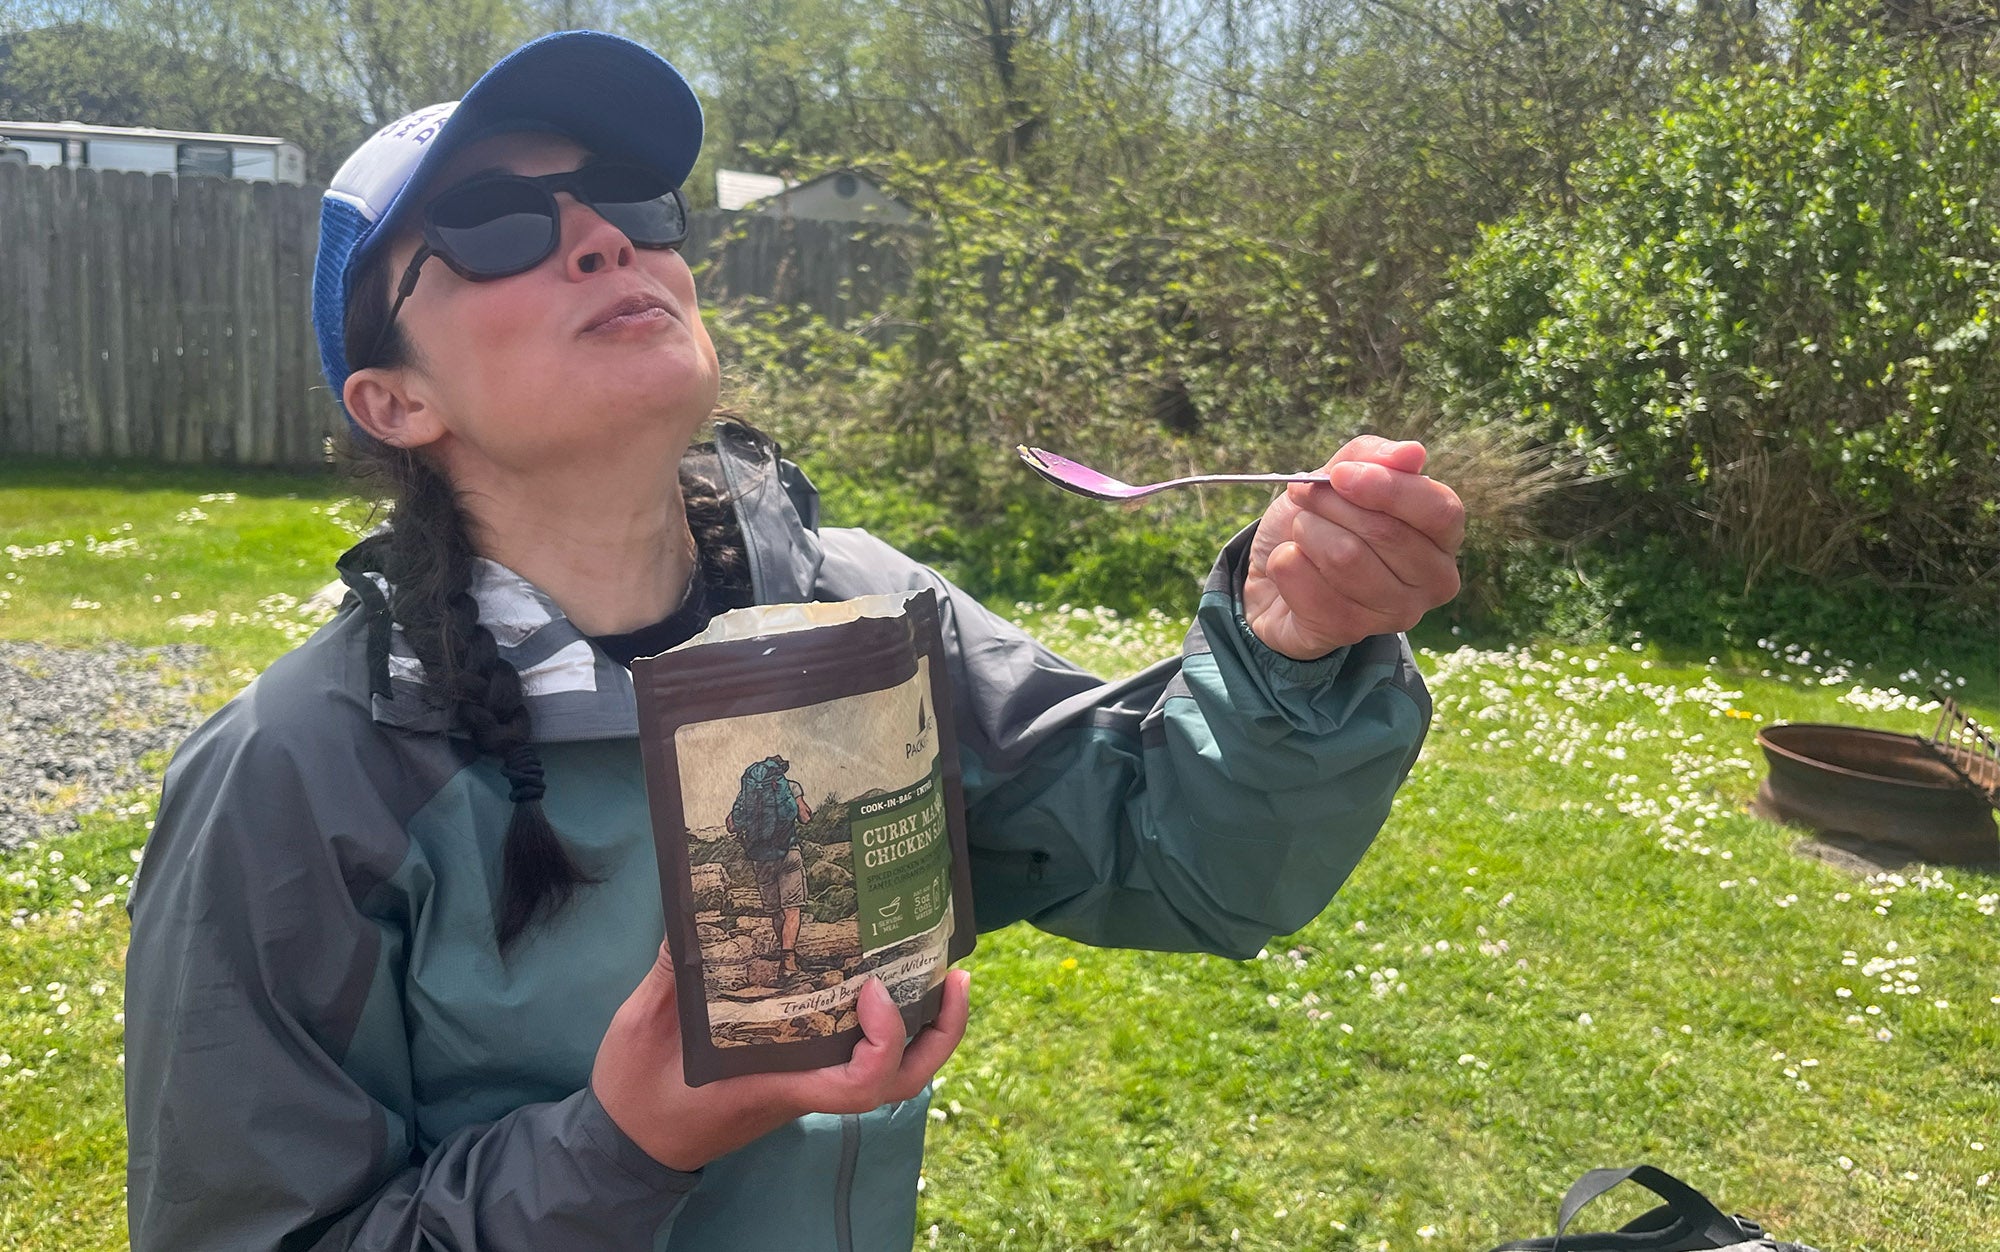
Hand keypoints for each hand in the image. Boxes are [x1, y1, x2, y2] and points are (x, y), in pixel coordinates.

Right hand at [592, 942, 971, 1171]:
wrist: (630, 1143)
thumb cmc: (639, 1094)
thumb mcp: (642, 1029)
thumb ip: (669, 976)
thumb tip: (690, 919)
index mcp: (779, 1085)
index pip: (861, 1086)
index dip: (887, 1041)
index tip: (876, 989)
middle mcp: (805, 1085)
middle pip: (899, 1082)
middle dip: (940, 1034)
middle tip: (955, 976)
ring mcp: (805, 1079)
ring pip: (887, 1071)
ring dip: (922, 1025)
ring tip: (938, 969)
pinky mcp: (796, 1067)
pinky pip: (855, 1050)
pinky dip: (882, 1020)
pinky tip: (880, 975)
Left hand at [1242, 436, 1464, 659]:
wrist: (1275, 573)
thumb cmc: (1322, 521)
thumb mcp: (1341, 476)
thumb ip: (1374, 458)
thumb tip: (1412, 453)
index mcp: (1442, 537)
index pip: (1440, 511)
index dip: (1388, 488)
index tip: (1340, 473)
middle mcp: (1432, 581)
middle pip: (1385, 532)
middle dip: (1331, 505)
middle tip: (1306, 496)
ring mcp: (1396, 614)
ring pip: (1344, 557)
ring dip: (1307, 532)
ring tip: (1301, 532)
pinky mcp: (1350, 632)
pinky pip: (1306, 582)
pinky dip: (1285, 561)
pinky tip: (1291, 565)